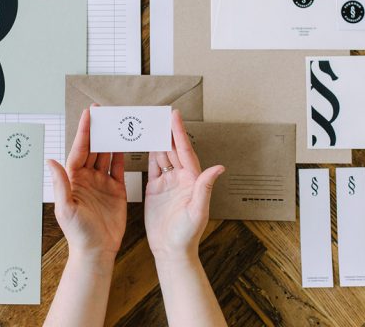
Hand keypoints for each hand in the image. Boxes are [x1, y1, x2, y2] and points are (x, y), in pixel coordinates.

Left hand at [47, 107, 126, 256]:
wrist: (97, 250)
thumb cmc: (78, 232)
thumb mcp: (65, 208)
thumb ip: (60, 183)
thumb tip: (50, 160)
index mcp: (74, 179)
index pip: (80, 149)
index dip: (85, 131)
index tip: (89, 115)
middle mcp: (87, 177)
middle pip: (94, 148)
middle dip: (97, 129)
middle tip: (103, 111)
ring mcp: (102, 183)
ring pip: (107, 155)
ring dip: (110, 139)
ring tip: (116, 122)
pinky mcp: (116, 190)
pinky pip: (119, 168)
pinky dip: (122, 154)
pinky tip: (124, 142)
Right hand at [145, 110, 224, 259]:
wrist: (170, 250)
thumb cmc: (187, 234)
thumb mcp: (198, 211)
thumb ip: (205, 187)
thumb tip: (219, 167)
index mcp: (192, 180)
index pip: (185, 151)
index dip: (179, 132)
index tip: (175, 116)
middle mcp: (181, 178)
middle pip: (173, 149)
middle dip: (167, 131)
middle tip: (159, 114)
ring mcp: (167, 183)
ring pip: (162, 155)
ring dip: (157, 140)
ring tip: (150, 124)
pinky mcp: (155, 189)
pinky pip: (152, 167)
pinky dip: (148, 154)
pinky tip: (144, 143)